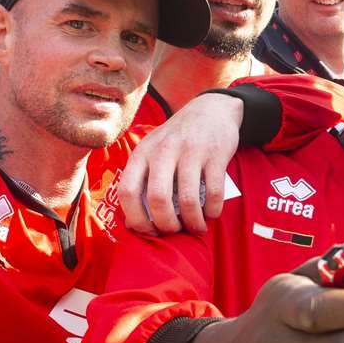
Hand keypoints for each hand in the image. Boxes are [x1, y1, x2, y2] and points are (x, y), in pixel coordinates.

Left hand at [118, 92, 244, 234]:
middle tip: (175, 231)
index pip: (127, 191)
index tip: (149, 232)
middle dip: (167, 224)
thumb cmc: (177, 141)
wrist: (210, 110)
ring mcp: (190, 152)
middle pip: (157, 198)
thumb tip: (137, 224)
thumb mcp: (153, 151)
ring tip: (197, 228)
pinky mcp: (215, 154)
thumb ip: (143, 180)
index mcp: (142, 154)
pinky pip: (214, 192)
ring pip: (188, 200)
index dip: (136, 219)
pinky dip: (213, 211)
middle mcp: (163, 151)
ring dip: (193, 222)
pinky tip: (212, 214)